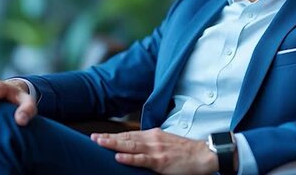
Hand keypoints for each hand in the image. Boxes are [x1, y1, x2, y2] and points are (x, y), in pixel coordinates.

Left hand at [91, 128, 217, 174]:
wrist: (203, 155)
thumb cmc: (186, 151)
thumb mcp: (167, 143)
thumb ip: (152, 144)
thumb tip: (138, 148)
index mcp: (153, 135)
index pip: (129, 134)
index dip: (114, 135)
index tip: (100, 135)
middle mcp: (152, 139)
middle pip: (126, 137)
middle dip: (108, 138)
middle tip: (92, 137)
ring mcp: (156, 150)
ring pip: (130, 145)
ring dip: (113, 144)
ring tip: (99, 143)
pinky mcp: (160, 161)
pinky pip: (141, 159)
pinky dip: (129, 157)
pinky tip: (118, 156)